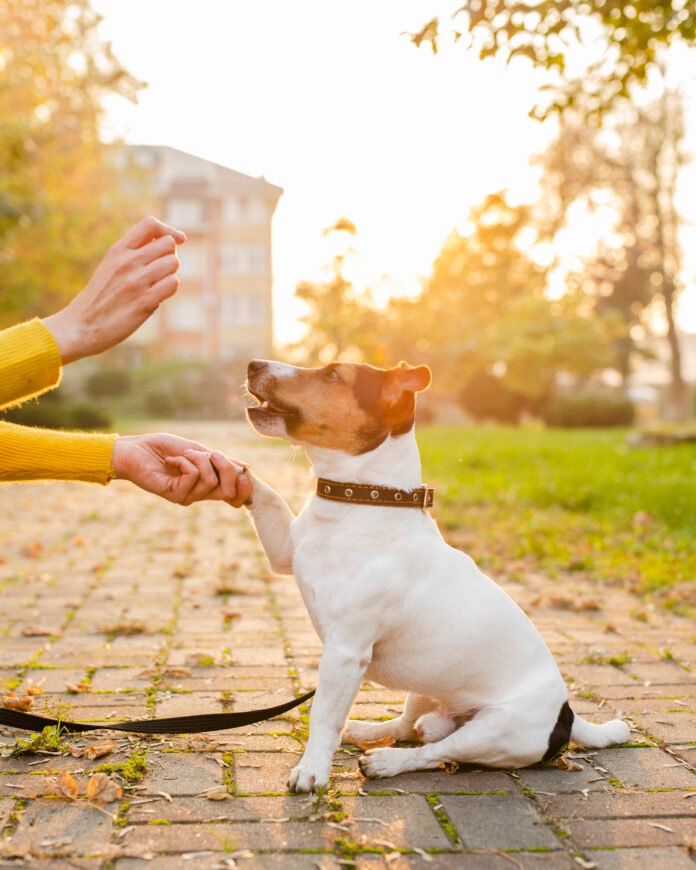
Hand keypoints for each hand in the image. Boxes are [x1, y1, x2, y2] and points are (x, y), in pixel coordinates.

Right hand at [42, 216, 186, 363]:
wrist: (81, 326)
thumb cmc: (100, 297)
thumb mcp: (110, 266)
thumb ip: (133, 253)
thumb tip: (166, 242)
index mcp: (117, 250)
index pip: (150, 224)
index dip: (169, 231)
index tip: (177, 242)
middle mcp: (127, 262)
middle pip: (168, 244)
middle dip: (169, 257)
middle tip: (158, 272)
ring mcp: (136, 281)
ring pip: (173, 263)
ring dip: (169, 275)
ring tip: (155, 285)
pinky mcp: (144, 301)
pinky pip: (173, 284)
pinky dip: (168, 290)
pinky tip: (155, 297)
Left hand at [112, 434, 251, 506]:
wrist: (136, 448)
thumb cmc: (164, 447)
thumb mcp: (198, 451)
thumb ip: (220, 461)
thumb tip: (246, 467)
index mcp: (207, 485)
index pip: (234, 497)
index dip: (245, 488)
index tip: (245, 471)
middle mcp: (198, 494)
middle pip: (228, 491)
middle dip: (226, 467)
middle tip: (211, 453)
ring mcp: (187, 496)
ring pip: (211, 479)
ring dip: (199, 459)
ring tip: (182, 454)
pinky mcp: (174, 494)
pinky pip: (193, 475)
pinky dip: (185, 462)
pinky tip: (171, 461)